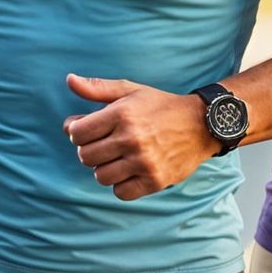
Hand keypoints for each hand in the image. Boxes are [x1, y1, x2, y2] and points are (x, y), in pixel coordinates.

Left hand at [63, 75, 214, 200]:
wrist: (202, 125)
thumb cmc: (161, 106)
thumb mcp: (130, 90)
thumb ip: (97, 88)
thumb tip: (69, 80)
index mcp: (122, 114)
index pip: (77, 133)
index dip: (77, 132)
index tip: (87, 130)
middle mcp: (132, 138)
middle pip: (86, 157)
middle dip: (90, 150)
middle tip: (105, 144)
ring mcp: (144, 162)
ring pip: (100, 176)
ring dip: (105, 168)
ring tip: (119, 157)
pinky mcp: (155, 180)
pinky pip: (121, 192)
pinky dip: (121, 184)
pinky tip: (130, 170)